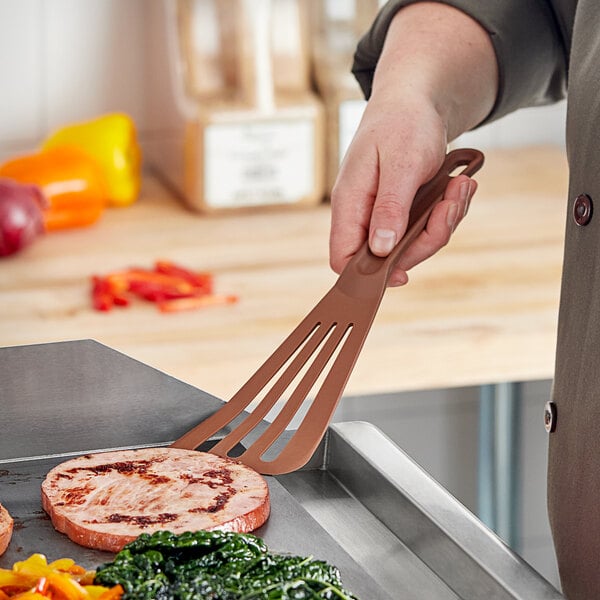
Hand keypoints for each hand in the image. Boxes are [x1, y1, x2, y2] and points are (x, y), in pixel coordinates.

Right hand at [329, 93, 476, 285]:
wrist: (417, 97)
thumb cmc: (403, 122)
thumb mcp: (401, 163)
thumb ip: (390, 208)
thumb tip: (382, 251)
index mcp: (350, 202)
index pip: (342, 257)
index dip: (366, 275)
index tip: (402, 274)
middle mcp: (364, 212)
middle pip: (387, 257)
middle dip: (426, 239)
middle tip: (449, 205)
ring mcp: (384, 211)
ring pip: (412, 243)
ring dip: (443, 221)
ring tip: (460, 187)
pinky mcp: (404, 207)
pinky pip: (426, 226)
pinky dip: (448, 210)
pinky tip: (459, 185)